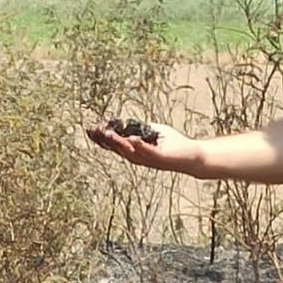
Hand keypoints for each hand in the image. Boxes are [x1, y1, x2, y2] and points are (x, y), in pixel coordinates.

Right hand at [85, 121, 207, 177]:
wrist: (192, 156)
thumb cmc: (174, 144)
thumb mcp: (154, 132)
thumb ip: (140, 128)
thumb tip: (127, 123)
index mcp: (135, 151)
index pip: (114, 145)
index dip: (101, 138)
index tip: (90, 129)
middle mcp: (138, 157)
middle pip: (117, 148)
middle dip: (104, 140)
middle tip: (92, 130)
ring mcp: (148, 159)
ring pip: (129, 151)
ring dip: (118, 142)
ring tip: (107, 133)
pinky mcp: (160, 159)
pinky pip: (147, 152)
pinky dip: (140, 146)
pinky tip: (132, 138)